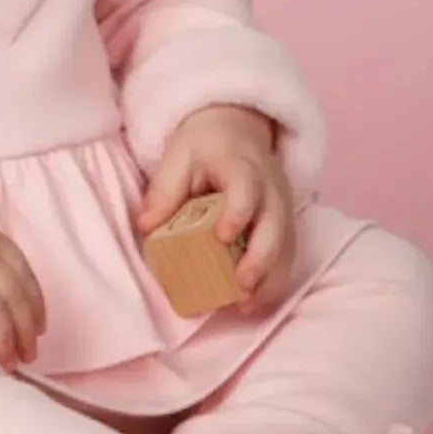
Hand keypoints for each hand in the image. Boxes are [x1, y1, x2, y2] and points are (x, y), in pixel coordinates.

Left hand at [135, 104, 296, 315]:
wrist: (238, 128)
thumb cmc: (204, 145)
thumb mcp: (178, 157)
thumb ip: (164, 190)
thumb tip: (145, 227)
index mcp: (241, 166)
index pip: (246, 188)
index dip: (238, 213)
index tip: (223, 237)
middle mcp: (269, 188)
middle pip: (275, 224)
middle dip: (261, 258)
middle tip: (240, 285)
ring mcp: (282, 207)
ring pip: (286, 245)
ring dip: (270, 277)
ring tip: (247, 304)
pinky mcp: (285, 223)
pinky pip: (287, 254)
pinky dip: (274, 280)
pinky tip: (254, 301)